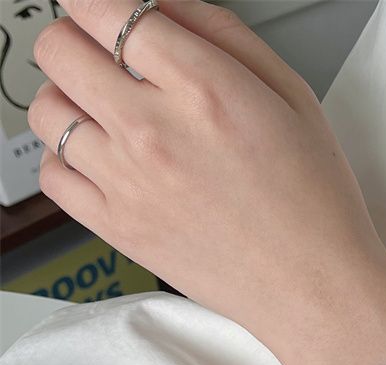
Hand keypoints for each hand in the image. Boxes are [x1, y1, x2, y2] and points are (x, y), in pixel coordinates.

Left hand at [27, 0, 385, 364]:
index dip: (98, 1)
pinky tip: (103, 162)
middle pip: (59, 48)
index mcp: (205, 89)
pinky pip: (51, 176)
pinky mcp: (117, 229)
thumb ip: (225, 36)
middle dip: (78, 39)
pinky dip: (66, 159)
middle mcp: (155, 131)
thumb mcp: (295, 98)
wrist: (314, 289)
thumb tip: (168, 9)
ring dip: (70, 98)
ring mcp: (128, 183)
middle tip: (106, 57)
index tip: (106, 11)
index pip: (104, 7)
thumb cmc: (315, 205)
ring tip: (108, 115)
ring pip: (46, 110)